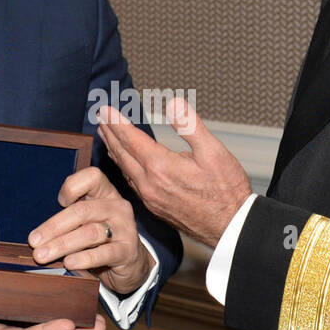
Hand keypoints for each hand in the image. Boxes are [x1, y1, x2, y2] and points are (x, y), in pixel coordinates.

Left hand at [27, 166, 153, 294]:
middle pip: (82, 211)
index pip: (91, 177)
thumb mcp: (88, 221)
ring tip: (43, 255)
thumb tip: (37, 233)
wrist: (130, 263)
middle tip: (34, 241)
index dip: (71, 187)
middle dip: (54, 226)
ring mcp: (125, 229)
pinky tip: (69, 262)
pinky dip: (83, 258)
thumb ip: (69, 217)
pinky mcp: (127, 251)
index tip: (57, 202)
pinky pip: (103, 253)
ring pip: (90, 233)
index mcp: (106, 193)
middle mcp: (118, 207)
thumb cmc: (101, 239)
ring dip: (62, 244)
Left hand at [97, 97, 250, 247]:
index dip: (116, 122)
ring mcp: (150, 197)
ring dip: (114, 150)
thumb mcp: (214, 151)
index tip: (104, 108)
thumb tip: (173, 103)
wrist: (230, 227)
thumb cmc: (226, 191)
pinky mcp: (155, 207)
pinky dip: (124, 167)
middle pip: (122, 153)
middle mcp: (150, 184)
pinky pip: (132, 183)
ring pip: (124, 169)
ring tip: (106, 135)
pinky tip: (125, 163)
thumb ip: (190, 126)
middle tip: (99, 117)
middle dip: (109, 133)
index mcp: (161, 167)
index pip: (131, 139)